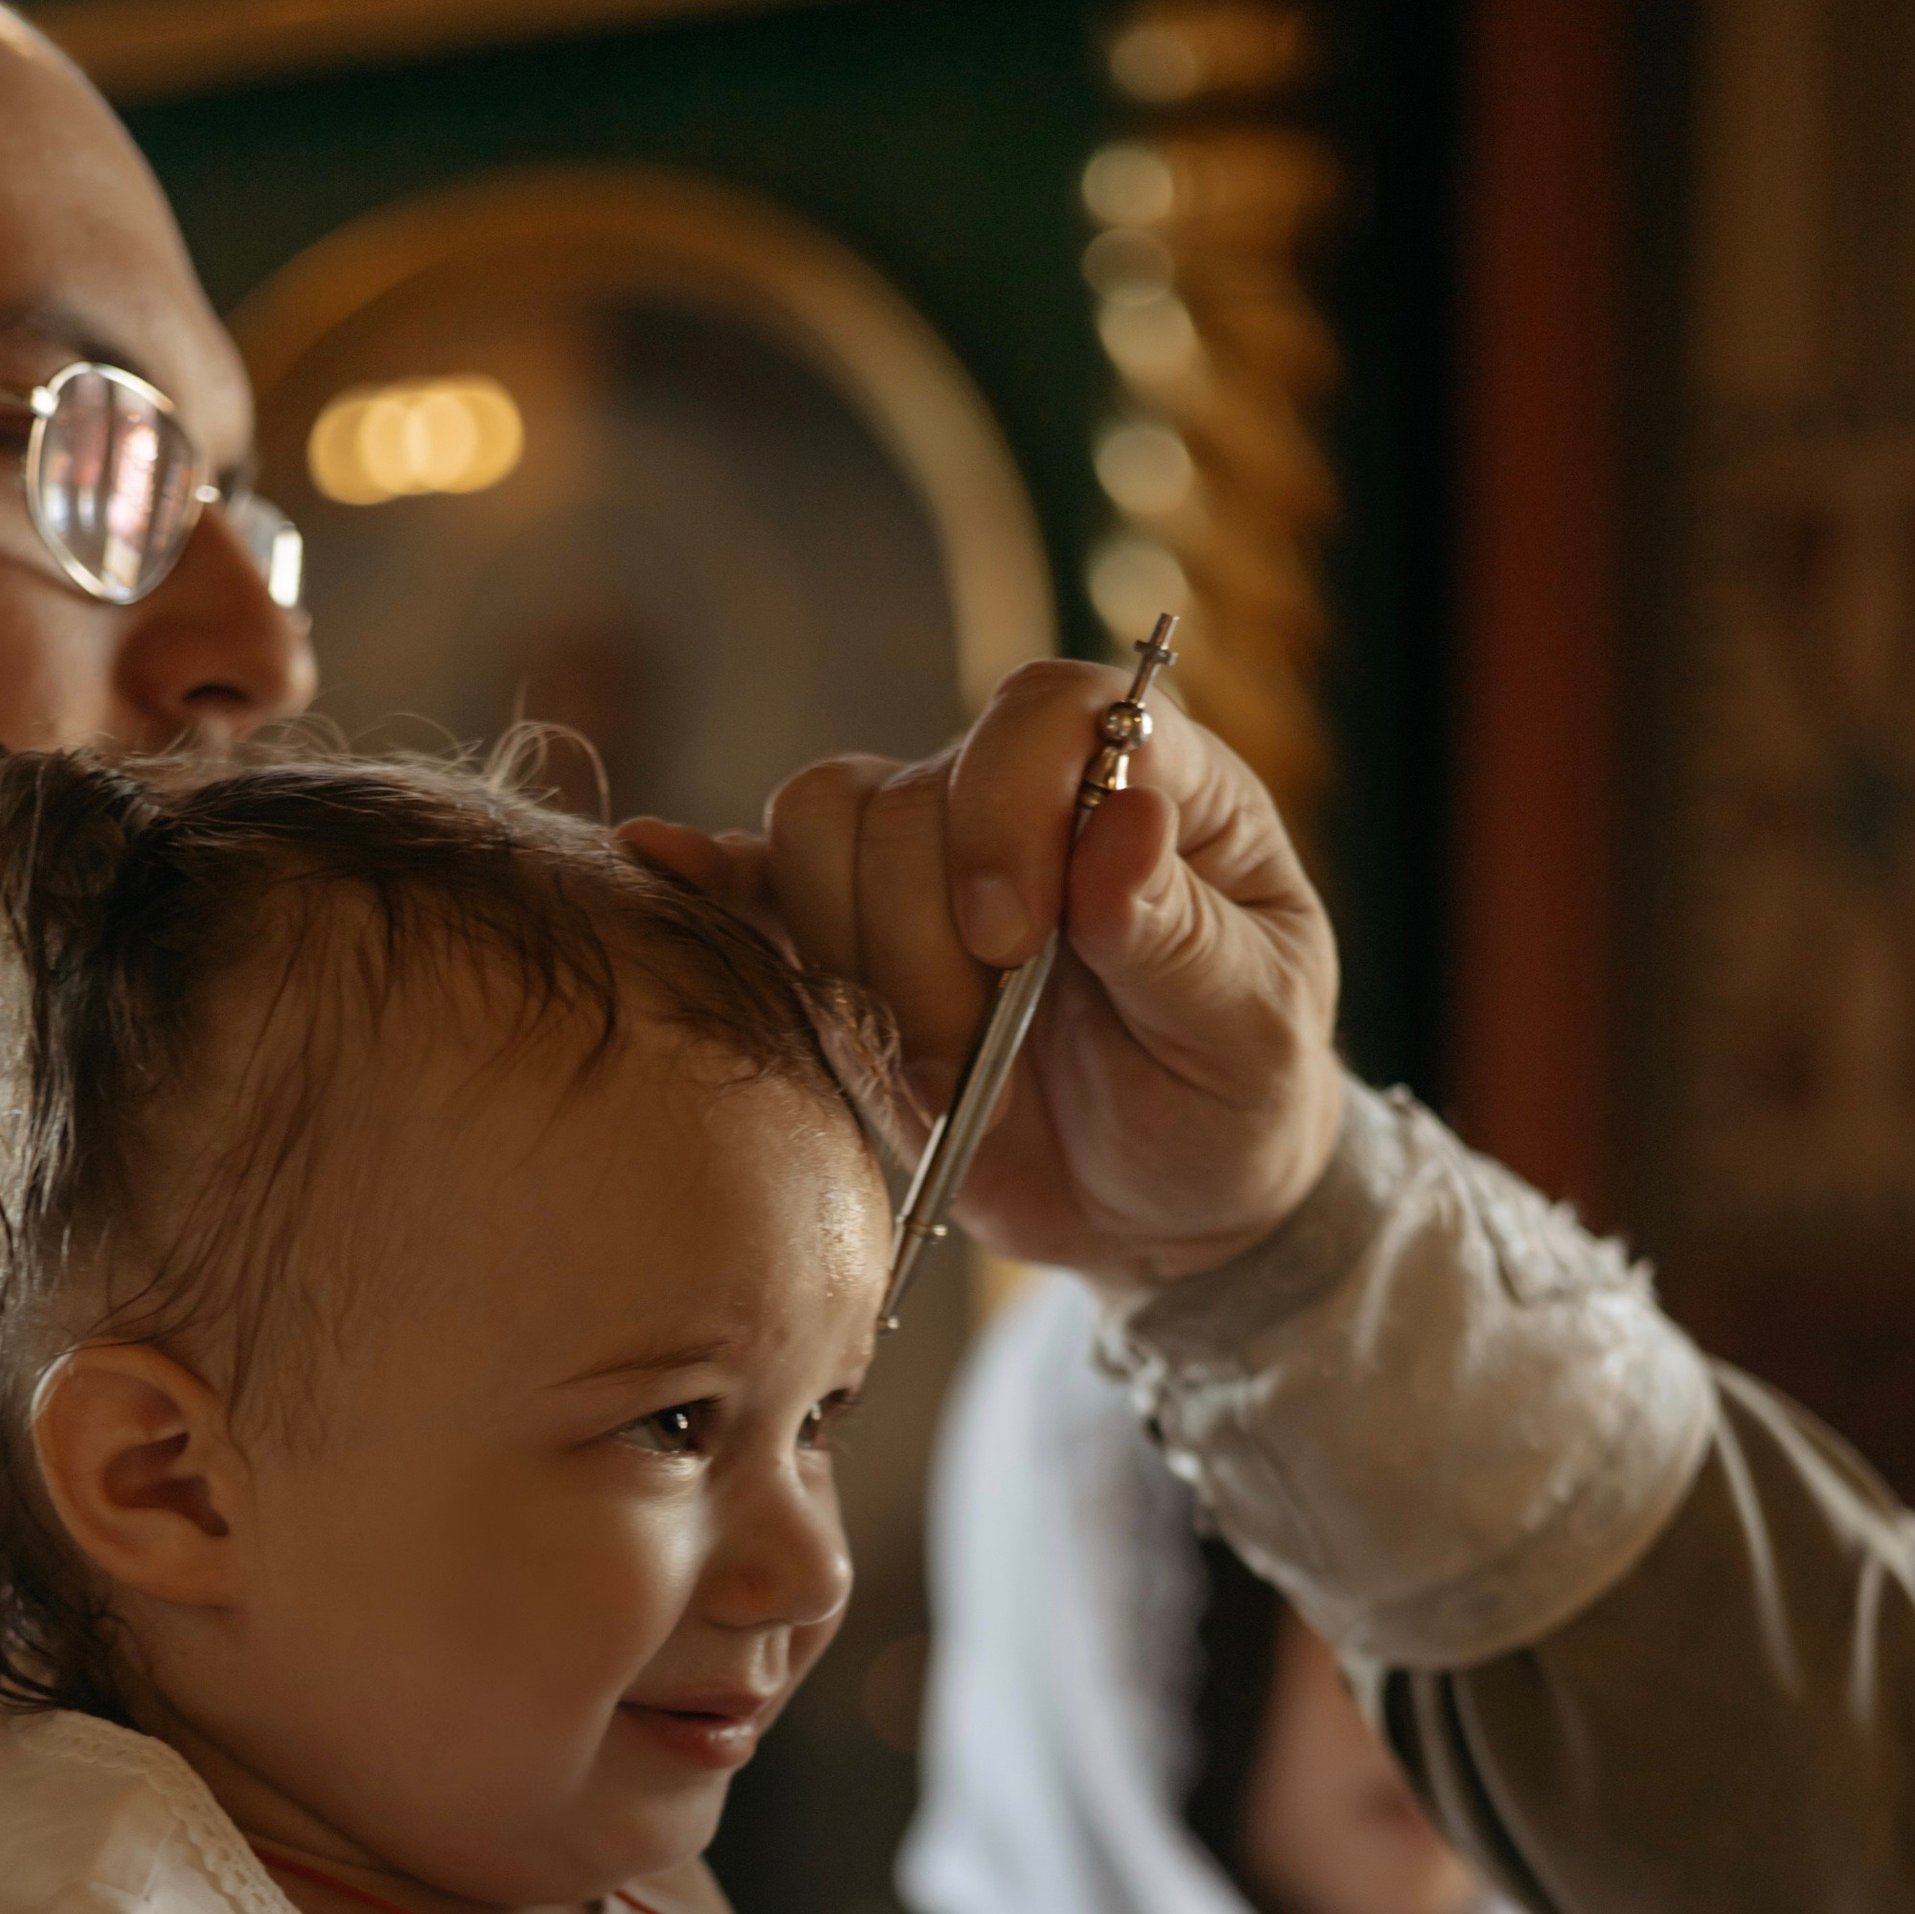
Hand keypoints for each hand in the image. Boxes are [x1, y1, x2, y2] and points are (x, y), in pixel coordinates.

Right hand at [623, 660, 1341, 1294]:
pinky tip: (668, 868)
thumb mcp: (1246, 1034)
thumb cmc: (1232, 1102)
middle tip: (986, 1057)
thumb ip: (1183, 936)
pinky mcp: (853, 941)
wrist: (1166, 1203)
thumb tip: (1124, 823)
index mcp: (1152, 781)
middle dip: (926, 946)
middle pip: (906, 793)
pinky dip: (711, 880)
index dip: (1004, 809)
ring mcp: (927, 864)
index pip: (1046, 710)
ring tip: (941, 1070)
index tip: (1011, 941)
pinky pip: (758, 880)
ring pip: (819, 832)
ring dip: (860, 968)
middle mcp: (1024, 796)